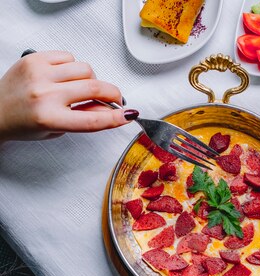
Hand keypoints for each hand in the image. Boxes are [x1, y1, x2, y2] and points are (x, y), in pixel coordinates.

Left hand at [0, 50, 136, 140]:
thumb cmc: (25, 123)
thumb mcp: (58, 129)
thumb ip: (86, 119)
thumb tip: (110, 110)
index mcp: (49, 118)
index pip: (93, 119)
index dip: (116, 117)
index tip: (129, 115)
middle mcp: (43, 94)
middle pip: (95, 88)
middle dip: (113, 94)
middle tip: (115, 99)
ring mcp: (38, 74)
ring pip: (85, 69)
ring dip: (90, 80)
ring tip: (81, 88)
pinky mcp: (34, 59)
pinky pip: (68, 56)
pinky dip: (73, 67)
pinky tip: (65, 76)